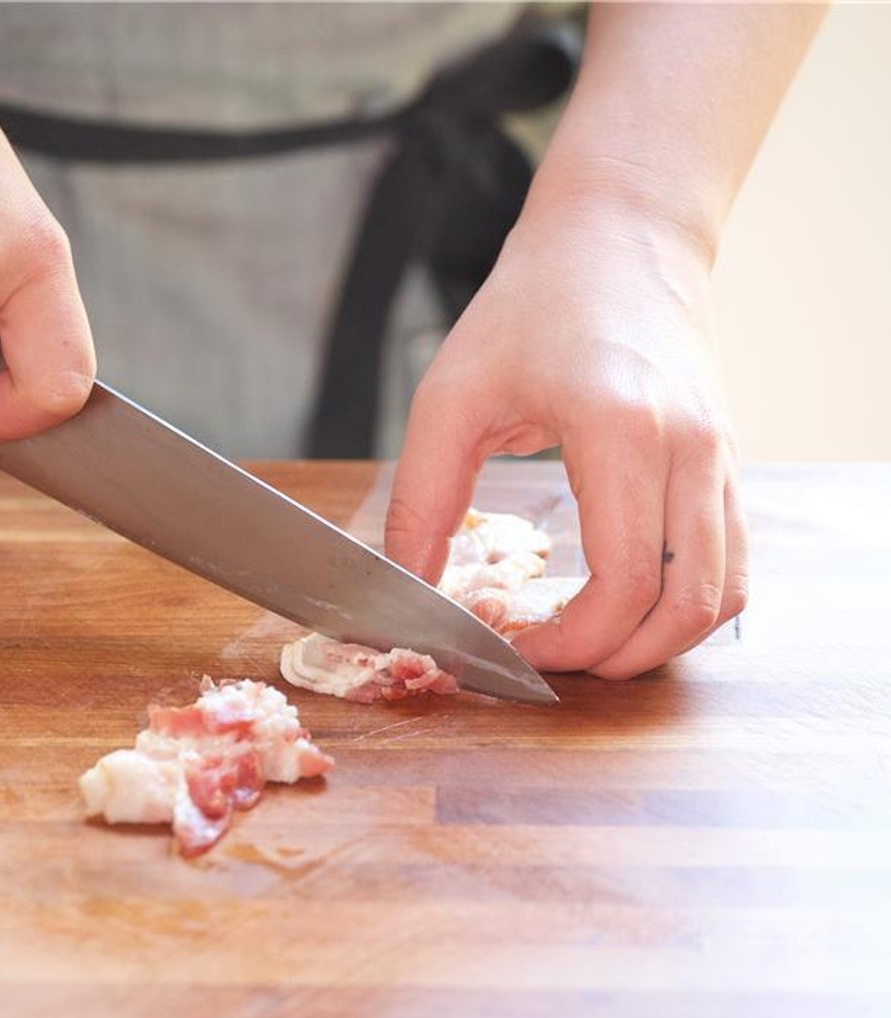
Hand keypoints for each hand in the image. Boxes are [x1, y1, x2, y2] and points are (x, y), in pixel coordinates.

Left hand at [384, 192, 747, 678]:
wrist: (618, 236)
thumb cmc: (530, 306)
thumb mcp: (450, 397)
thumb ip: (422, 499)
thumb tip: (405, 588)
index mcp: (622, 434)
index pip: (623, 585)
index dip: (570, 643)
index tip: (513, 649)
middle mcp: (691, 452)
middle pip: (687, 607)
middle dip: (617, 660)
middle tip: (549, 662)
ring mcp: (723, 457)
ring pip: (724, 595)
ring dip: (660, 641)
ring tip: (587, 644)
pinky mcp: (727, 461)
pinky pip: (729, 560)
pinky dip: (687, 603)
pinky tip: (626, 604)